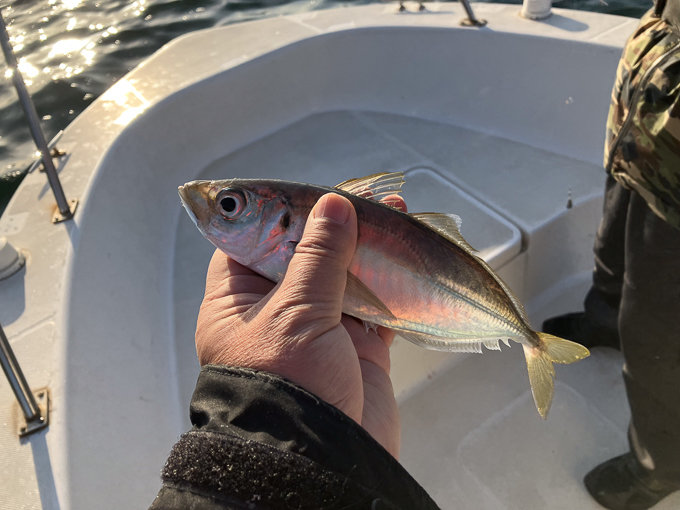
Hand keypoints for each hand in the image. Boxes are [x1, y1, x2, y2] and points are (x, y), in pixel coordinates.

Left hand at [195, 193, 403, 457]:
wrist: (322, 460)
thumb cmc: (286, 384)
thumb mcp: (295, 312)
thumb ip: (319, 256)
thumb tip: (334, 204)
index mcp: (240, 303)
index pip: (250, 244)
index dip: (277, 215)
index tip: (308, 191)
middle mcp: (276, 312)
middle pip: (304, 255)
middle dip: (333, 226)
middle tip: (362, 197)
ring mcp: (319, 330)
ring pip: (343, 277)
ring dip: (367, 247)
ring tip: (392, 212)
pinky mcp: (356, 348)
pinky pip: (375, 306)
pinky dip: (391, 282)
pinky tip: (404, 253)